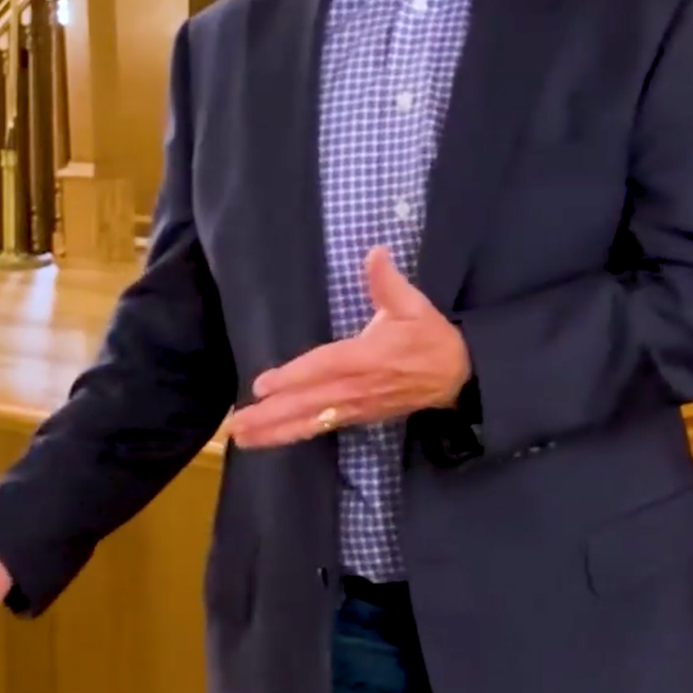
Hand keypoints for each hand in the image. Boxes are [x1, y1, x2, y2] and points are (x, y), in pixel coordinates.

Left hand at [224, 246, 469, 448]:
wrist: (457, 377)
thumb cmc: (430, 339)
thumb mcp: (414, 305)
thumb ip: (389, 282)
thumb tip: (375, 253)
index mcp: (366, 358)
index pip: (324, 368)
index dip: (293, 377)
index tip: (263, 385)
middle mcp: (355, 388)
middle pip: (308, 404)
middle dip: (272, 414)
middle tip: (236, 424)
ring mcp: (355, 407)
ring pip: (310, 421)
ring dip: (275, 430)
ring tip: (241, 436)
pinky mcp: (356, 417)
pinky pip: (320, 428)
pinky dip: (292, 435)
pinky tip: (267, 439)